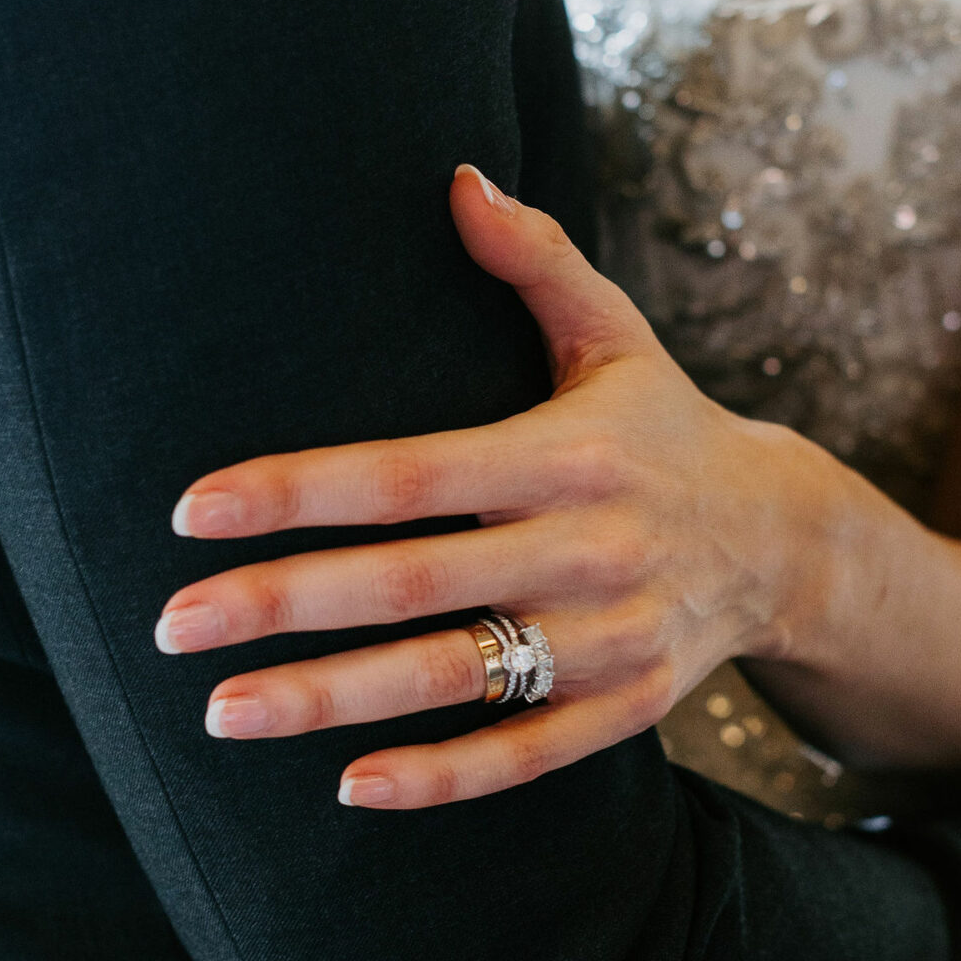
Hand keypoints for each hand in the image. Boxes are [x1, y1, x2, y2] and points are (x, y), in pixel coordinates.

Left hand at [155, 168, 837, 806]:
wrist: (787, 540)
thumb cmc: (665, 428)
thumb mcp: (615, 336)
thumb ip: (535, 261)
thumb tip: (456, 175)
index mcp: (569, 455)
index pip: (410, 476)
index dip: (298, 492)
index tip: (194, 510)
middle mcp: (590, 549)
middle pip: (412, 585)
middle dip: (284, 606)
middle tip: (173, 624)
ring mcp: (611, 639)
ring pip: (455, 679)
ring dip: (332, 701)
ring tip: (223, 712)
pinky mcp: (627, 708)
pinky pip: (526, 753)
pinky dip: (443, 776)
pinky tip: (351, 785)